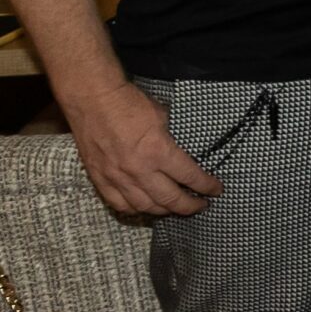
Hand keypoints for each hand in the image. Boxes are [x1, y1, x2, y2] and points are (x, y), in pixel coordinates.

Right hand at [61, 79, 220, 216]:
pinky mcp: (99, 179)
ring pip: (144, 206)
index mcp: (158, 152)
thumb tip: (185, 150)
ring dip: (164, 211)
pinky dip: (135, 209)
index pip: (190, 177)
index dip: (206, 186)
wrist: (93, 100)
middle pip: (169, 199)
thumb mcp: (164, 116)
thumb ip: (174, 138)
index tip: (216, 190)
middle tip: (200, 206)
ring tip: (175, 208)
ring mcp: (117, 177)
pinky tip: (145, 207)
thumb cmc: (130, 103)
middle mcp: (138, 170)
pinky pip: (118, 204)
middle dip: (189, 206)